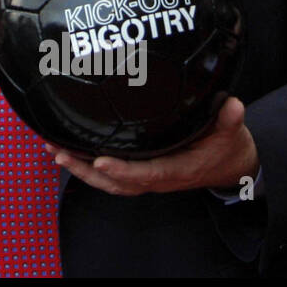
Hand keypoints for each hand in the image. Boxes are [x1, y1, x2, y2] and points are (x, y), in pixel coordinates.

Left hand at [46, 96, 258, 195]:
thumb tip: (233, 104)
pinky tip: (66, 152)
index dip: (122, 171)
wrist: (230, 167)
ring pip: (107, 182)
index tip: (100, 161)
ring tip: (53, 151)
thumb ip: (230, 119)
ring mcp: (146, 178)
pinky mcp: (140, 172)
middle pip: (116, 182)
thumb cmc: (226, 148)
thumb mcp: (232, 133)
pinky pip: (109, 176)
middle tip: (59, 152)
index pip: (145, 174)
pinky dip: (86, 168)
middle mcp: (157, 178)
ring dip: (79, 169)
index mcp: (176, 170)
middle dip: (86, 170)